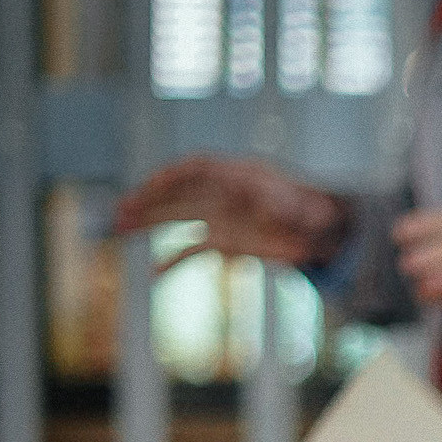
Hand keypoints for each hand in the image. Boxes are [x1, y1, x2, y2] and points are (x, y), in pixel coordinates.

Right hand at [113, 156, 348, 271]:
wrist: (321, 234)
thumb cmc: (313, 211)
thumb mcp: (304, 206)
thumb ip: (285, 205)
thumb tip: (270, 209)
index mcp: (236, 176)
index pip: (195, 168)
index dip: (173, 174)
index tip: (153, 183)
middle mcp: (220, 194)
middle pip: (176, 193)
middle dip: (148, 200)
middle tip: (121, 210)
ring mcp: (219, 218)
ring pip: (176, 217)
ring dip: (148, 222)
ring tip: (119, 227)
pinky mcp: (223, 242)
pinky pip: (192, 250)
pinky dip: (174, 261)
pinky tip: (155, 273)